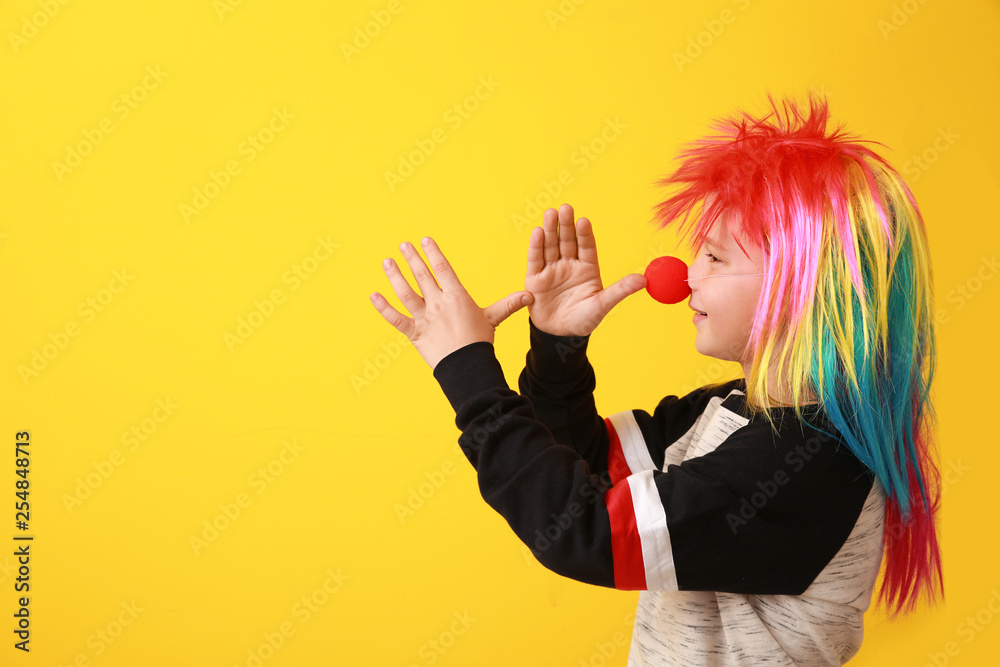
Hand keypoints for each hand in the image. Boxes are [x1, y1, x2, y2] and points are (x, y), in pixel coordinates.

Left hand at [370, 236, 533, 370]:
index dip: (433, 253)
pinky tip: (373, 295)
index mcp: (456, 296)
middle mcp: (438, 303)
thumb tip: (529, 296)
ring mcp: (424, 318)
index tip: (425, 240)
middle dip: (412, 258)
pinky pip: (395, 318)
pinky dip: (383, 307)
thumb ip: (508, 304)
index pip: (442, 269)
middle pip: (422, 275)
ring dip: (395, 275)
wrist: (467, 365)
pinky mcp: (414, 333)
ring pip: (405, 292)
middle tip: (403, 245)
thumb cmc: (480, 342)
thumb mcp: (494, 319)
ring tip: (387, 262)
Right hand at [525, 204, 646, 336]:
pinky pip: (535, 259)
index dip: (585, 234)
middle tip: (566, 208)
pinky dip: (536, 246)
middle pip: (568, 241)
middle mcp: (569, 265)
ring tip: (551, 214)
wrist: (560, 336)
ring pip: (551, 246)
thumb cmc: (583, 320)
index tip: (584, 221)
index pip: (586, 247)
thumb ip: (620, 290)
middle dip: (566, 225)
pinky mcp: (535, 279)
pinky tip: (538, 232)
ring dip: (551, 230)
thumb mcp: (602, 305)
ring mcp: (552, 270)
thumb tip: (644, 279)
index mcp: (587, 269)